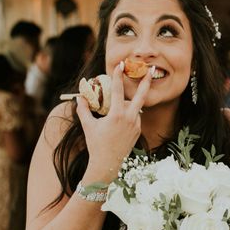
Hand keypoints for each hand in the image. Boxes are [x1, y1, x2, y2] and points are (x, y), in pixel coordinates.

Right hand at [77, 63, 151, 179]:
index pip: (118, 91)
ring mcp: (136, 125)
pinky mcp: (138, 131)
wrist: (107, 164)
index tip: (121, 64)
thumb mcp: (88, 126)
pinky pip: (136, 117)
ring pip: (135, 108)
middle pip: (141, 96)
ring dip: (129, 103)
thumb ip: (83, 110)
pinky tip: (120, 118)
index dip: (118, 76)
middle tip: (151, 70)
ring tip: (118, 107)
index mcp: (117, 115)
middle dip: (146, 82)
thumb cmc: (96, 144)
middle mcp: (129, 118)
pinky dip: (130, 114)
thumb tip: (78, 97)